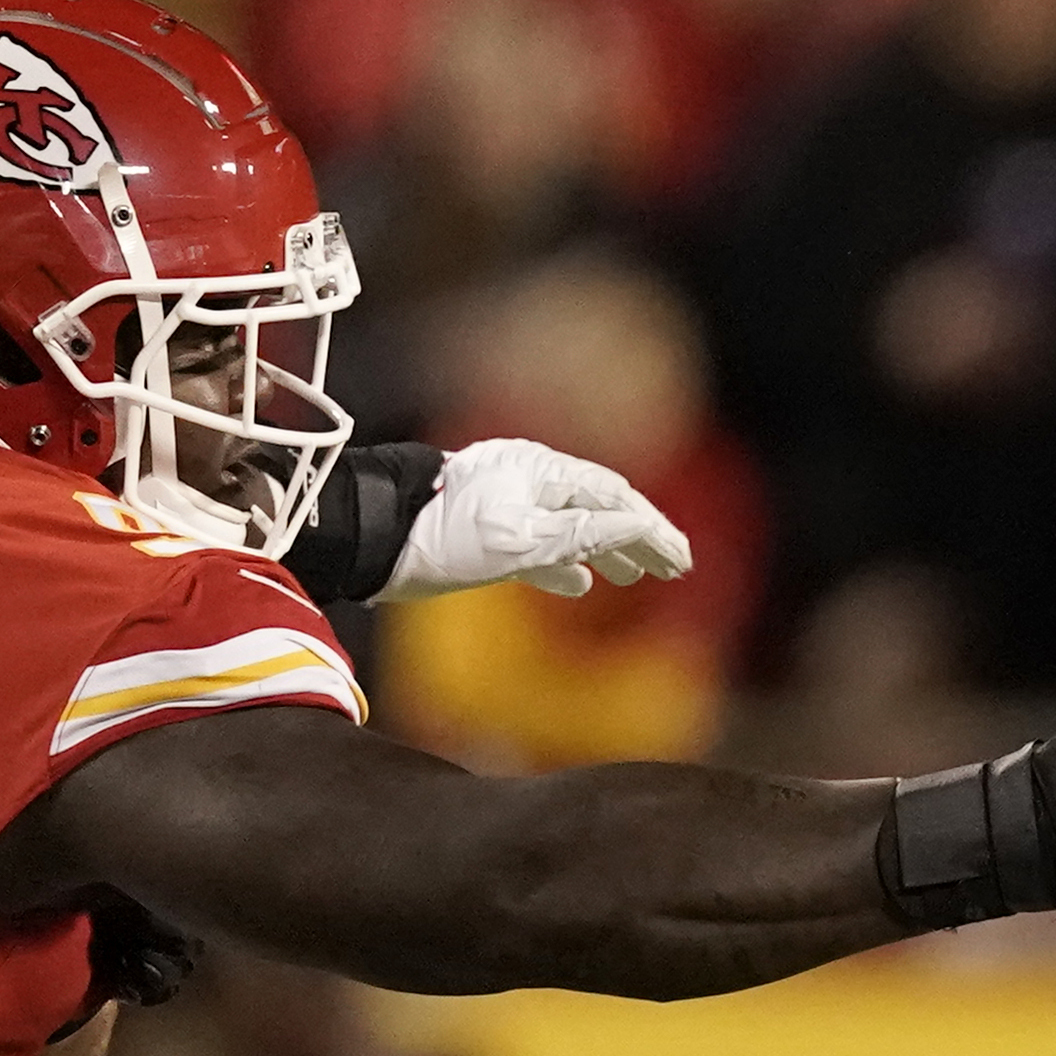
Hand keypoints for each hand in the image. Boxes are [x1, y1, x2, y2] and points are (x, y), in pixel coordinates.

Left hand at [388, 439, 690, 598]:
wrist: (373, 538)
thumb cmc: (442, 537)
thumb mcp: (519, 541)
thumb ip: (580, 535)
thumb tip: (636, 526)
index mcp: (542, 472)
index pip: (615, 497)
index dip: (653, 529)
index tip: (682, 559)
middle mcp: (529, 479)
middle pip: (599, 507)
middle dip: (638, 537)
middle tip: (673, 569)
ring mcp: (507, 502)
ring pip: (572, 524)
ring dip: (607, 549)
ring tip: (633, 577)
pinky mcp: (485, 528)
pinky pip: (540, 540)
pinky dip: (567, 560)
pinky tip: (579, 583)